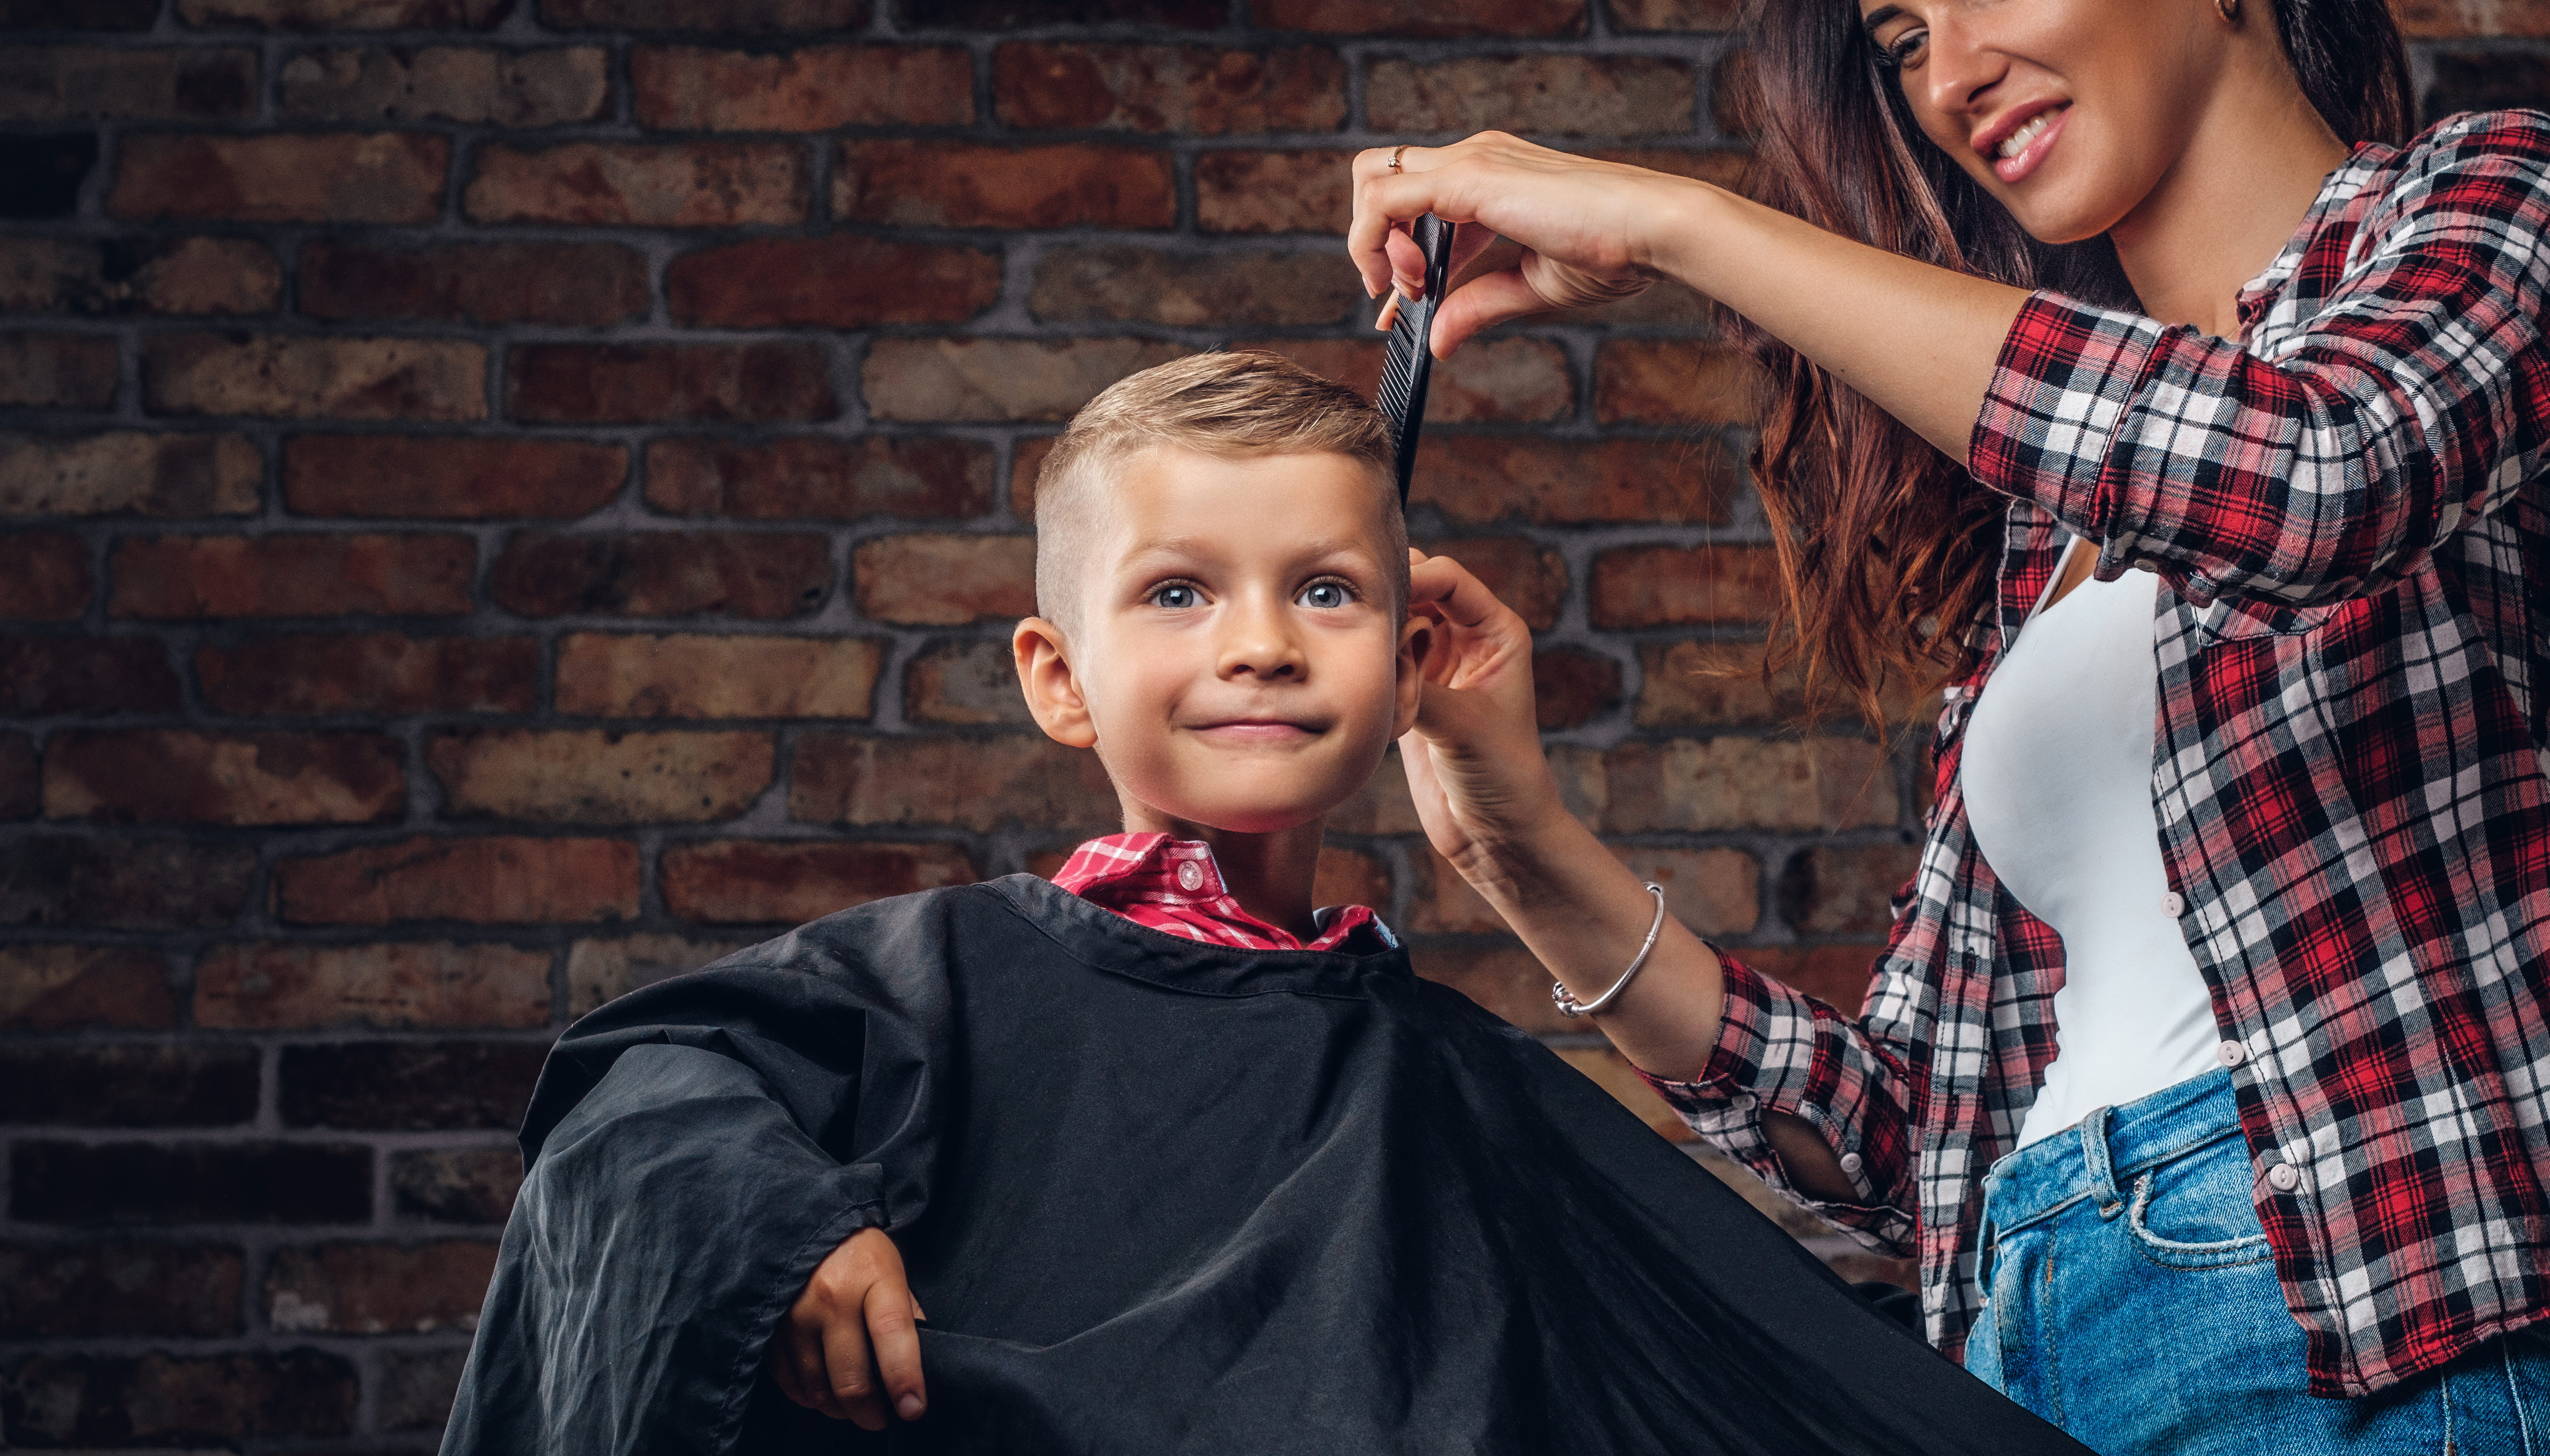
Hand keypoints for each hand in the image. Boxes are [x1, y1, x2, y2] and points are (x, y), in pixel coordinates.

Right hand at [767, 1227, 925, 1429]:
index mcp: (872, 1276)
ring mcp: (794, 1316)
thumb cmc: (859, 1253)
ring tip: (855, 1406)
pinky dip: (812, 1399)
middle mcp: (830, 1298)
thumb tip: (918, 1366)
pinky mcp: (768, 1331)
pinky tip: (825, 1392)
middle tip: (882, 1418)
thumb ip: (906, 1314)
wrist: (798, 1223)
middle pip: (852, 1380)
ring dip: (841, 1411)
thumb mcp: (893, 1270)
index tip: (914, 1409)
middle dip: (871, 1413)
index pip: (893, 1334)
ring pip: (820, 1391)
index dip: (904, 1379)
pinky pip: (791, 1385)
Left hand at [1349, 134, 1701, 354]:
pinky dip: (1378, 242)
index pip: (1412, 199)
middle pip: (1380, 175)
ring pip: (1372, 178)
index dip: (1392, 253)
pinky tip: (1416, 281)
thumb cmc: (1613, 253)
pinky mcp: (1468, 176)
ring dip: (1373, 243)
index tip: (1401, 306)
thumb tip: (1437, 342)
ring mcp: (1469, 160)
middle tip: (1406, 291)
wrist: (1652, 231)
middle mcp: (1472, 158)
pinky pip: (1385, 199)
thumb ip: (1478, 306)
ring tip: (1417, 288)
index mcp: (1489, 176)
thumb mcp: (1529, 287)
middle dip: (1372, 238)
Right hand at [1398, 548, 1568, 870]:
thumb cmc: (1504, 778)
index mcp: (1496, 631)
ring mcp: (1436, 668)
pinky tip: (1372, 702)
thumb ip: (1418, 683)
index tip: (1376, 603)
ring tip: (1378, 681)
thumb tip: (1373, 656)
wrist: (1497, 836)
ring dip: (1376, 647)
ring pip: (1391, 628)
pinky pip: (1379, 666)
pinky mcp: (1411, 696)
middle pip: (1413, 592)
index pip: (1447, 578)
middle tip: (1364, 636)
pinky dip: (1369, 677)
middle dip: (1387, 607)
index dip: (1411, 579)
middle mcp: (1466, 641)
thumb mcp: (1464, 725)